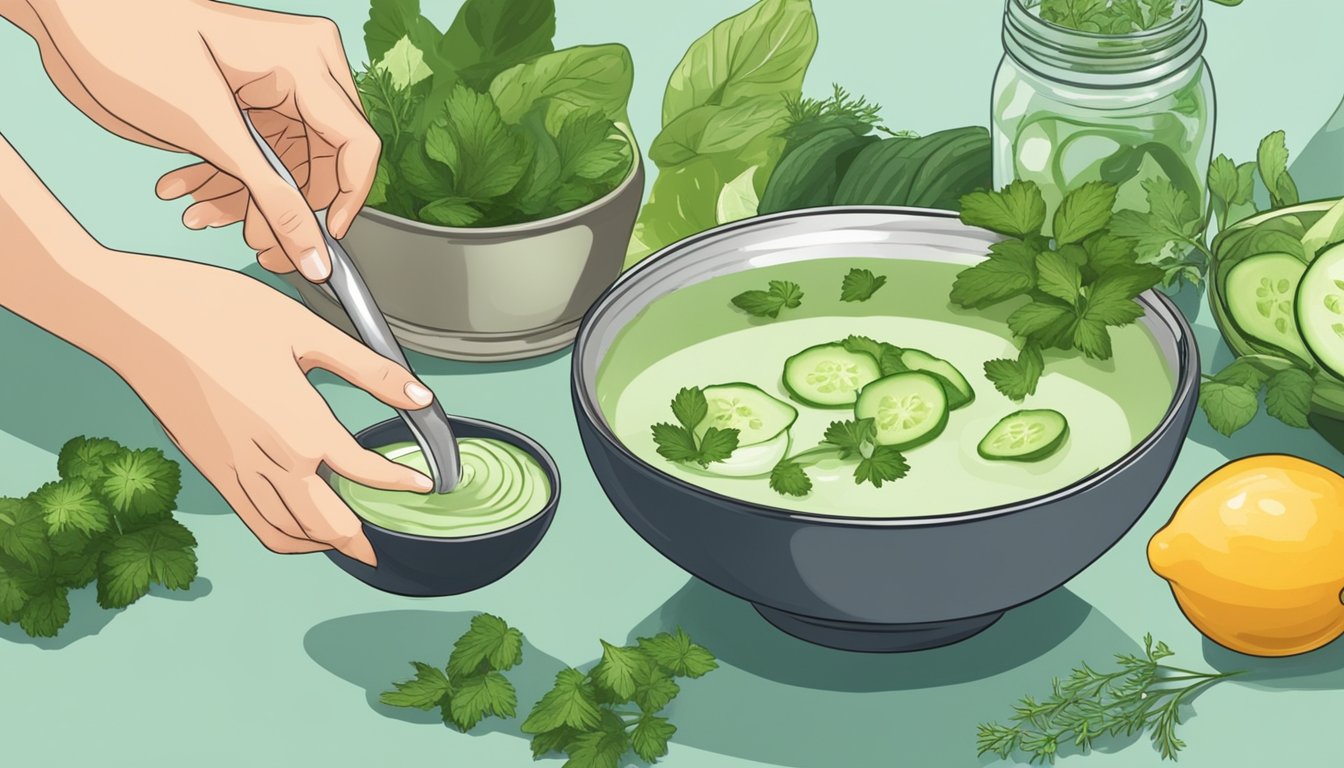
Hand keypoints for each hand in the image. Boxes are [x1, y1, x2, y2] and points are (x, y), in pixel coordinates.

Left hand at [12, 0, 376, 279]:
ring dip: (244, 201)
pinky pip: (255, 160)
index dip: (344, 202)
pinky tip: (185, 195)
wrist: (70, 20)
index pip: (357, 146)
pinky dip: (223, 184)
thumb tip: (317, 257)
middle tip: (258, 247)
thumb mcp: (211, 132)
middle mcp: (300, 73)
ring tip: (200, 216)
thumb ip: (273, 200)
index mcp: (307, 62)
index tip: (320, 245)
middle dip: (286, 209)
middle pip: (322, 164)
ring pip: (285, 169)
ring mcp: (271, 90)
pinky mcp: (243, 108)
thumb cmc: (133, 44)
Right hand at [93, 251, 435, 564]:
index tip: (423, 486)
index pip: (364, 472)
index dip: (399, 483)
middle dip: (359, 539)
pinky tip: (295, 526)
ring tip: (346, 539)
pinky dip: (282, 536)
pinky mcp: (210, 469)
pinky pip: (253, 520)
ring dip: (322, 542)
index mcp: (302, 426)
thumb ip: (369, 369)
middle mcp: (270, 461)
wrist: (139, 318)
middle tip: (382, 544)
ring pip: (288, 532)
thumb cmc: (219, 313)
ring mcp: (235, 471)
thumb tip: (422, 396)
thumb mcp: (306, 330)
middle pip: (327, 524)